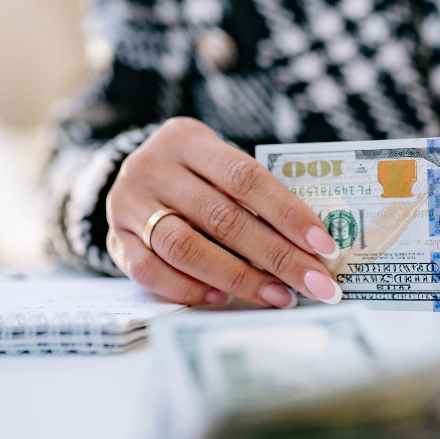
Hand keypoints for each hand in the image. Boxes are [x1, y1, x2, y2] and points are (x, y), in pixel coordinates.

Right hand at [106, 118, 341, 306]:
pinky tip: (222, 298)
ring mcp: (129, 204)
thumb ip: (252, 193)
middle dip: (277, 256)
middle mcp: (154, 167)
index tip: (324, 246)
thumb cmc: (193, 174)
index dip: (288, 213)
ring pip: (186, 248)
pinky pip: (151, 272)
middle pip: (222, 218)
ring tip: (279, 296)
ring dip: (239, 278)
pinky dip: (189, 288)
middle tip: (315, 284)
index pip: (246, 177)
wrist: (127, 175)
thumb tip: (310, 243)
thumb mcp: (216, 163)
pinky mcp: (114, 238)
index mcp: (187, 139)